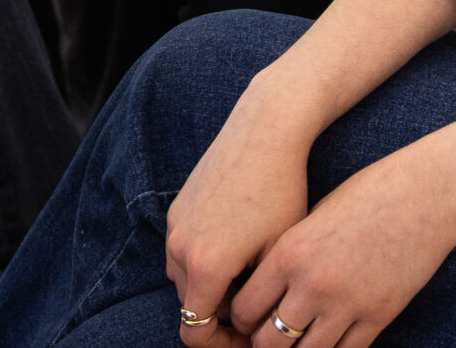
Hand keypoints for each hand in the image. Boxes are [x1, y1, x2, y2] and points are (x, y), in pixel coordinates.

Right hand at [165, 81, 317, 347]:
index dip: (222, 346)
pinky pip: (186, 250)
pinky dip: (207, 260)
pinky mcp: (178, 207)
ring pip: (188, 278)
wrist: (265, 129)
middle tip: (261, 311)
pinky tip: (243, 244)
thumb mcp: (277, 255)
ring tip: (255, 275)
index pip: (195, 333)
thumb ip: (259, 301)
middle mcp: (179, 249)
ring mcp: (174, 226)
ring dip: (213, 287)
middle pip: (192, 306)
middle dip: (222, 316)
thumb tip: (258, 331)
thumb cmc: (281, 192)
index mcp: (204, 267)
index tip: (251, 340)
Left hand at [223, 150, 455, 347]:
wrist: (425, 193)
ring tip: (296, 342)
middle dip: (263, 343)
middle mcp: (314, 284)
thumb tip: (267, 293)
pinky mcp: (379, 317)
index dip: (241, 319)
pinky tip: (328, 339)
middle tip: (267, 337)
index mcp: (290, 253)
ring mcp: (348, 305)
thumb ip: (288, 259)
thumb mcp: (313, 219)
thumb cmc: (366, 195)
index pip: (245, 308)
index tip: (247, 318)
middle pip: (268, 342)